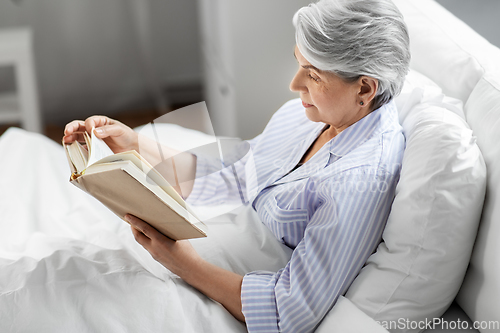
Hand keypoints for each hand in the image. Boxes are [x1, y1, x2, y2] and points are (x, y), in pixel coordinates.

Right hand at [63, 116, 137, 153]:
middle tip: (67, 132)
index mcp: (100, 122)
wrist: (132, 148)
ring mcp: (92, 140)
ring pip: (77, 137)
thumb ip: (108, 130)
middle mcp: (94, 130)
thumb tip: (95, 131)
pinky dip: (77, 149)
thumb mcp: (119, 130)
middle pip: (79, 127)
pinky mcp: (93, 149)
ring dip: (70, 138)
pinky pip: (83, 148)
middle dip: (71, 128)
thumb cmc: (126, 136)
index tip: (91, 130)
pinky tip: (73, 151)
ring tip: (66, 141)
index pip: (90, 121)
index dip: (88, 125)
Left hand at [126, 214, 244, 321]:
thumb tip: (165, 222)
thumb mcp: (180, 237)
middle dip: (133, 228)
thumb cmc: (188, 251)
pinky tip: (150, 238)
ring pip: (142, 243)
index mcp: (160, 241)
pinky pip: (148, 247)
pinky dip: (146, 241)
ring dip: (139, 234)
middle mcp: (154, 248)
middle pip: (138, 237)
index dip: (135, 222)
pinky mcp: (157, 258)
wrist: (190, 268)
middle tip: (131, 220)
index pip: (144, 229)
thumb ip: (170, 230)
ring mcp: (154, 254)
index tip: (127, 216)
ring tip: (138, 227)